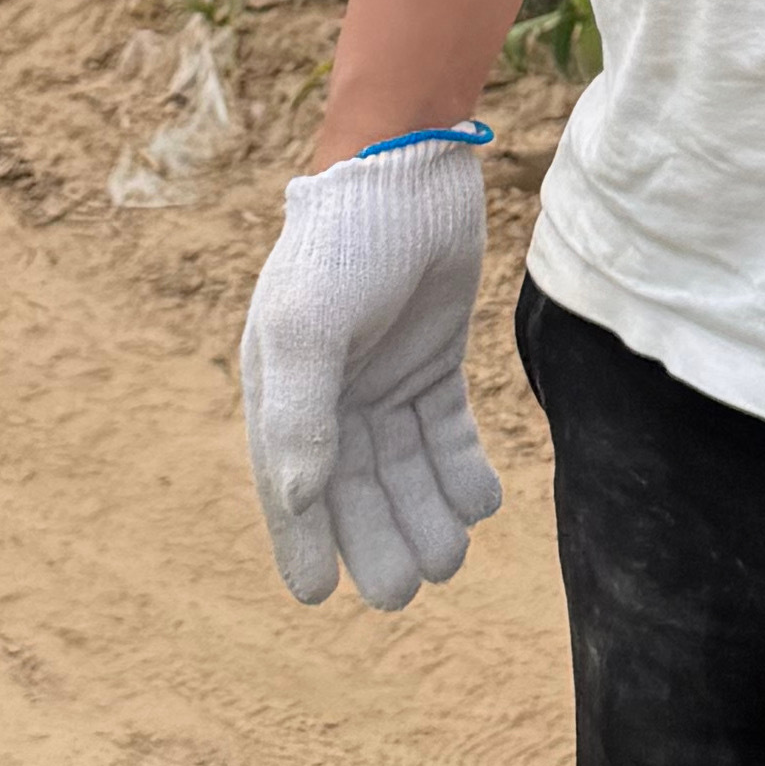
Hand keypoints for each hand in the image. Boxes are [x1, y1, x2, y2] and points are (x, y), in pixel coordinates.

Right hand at [237, 126, 501, 611]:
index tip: (319, 597)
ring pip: (403, 468)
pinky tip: (483, 502)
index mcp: (281, 389)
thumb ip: (300, 414)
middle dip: (377, 539)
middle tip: (406, 589)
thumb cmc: (342, 243)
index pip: (288, 483)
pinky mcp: (433, 362)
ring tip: (450, 557)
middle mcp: (330, 393)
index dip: (301, 542)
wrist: (407, 168)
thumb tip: (300, 500)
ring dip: (424, 513)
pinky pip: (445, 432)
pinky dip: (461, 470)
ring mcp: (383, 378)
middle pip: (353, 486)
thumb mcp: (309, 326)